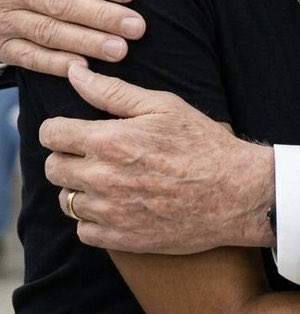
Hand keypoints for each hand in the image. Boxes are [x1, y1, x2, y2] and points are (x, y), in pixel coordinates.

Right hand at [0, 0, 144, 74]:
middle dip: (101, 16)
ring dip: (86, 43)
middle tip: (136, 26)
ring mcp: (3, 19)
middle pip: (61, 3)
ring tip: (121, 50)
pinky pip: (29, 58)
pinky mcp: (1, 46)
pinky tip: (83, 69)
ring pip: (49, 33)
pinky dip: (54, 65)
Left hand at [41, 65, 274, 251]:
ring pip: (65, 201)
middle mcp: (102, 178)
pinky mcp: (121, 240)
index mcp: (109, 140)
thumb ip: (111, 91)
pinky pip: (83, 230)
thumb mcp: (161, 105)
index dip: (57, 128)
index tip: (72, 129)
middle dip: (66, 156)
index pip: (51, 134)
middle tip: (93, 152)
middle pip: (53, 168)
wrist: (233, 192)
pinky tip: (114, 204)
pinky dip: (92, 218)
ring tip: (106, 178)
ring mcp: (110, 213)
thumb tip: (74, 73)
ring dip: (79, 188)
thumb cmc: (201, 142)